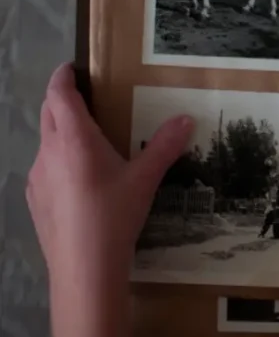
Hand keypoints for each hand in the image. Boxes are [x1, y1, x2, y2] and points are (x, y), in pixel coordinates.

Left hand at [27, 64, 193, 288]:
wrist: (83, 268)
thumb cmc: (113, 215)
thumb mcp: (145, 179)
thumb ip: (165, 146)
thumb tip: (186, 119)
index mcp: (73, 139)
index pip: (59, 95)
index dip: (63, 77)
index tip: (72, 68)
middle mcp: (49, 152)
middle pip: (48, 114)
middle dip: (62, 101)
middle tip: (86, 98)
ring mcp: (37, 177)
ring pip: (46, 143)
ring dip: (61, 134)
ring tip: (89, 142)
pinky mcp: (35, 200)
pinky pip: (45, 169)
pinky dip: (59, 162)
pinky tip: (81, 182)